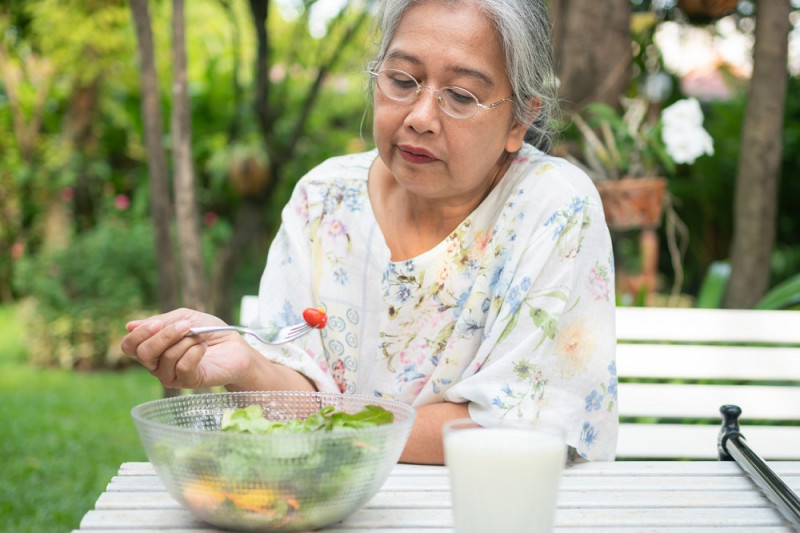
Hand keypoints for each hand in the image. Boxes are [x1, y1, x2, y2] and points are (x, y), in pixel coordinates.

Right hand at [121, 308, 255, 389]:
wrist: (235, 345)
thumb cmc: (209, 331)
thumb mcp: (184, 318)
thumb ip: (160, 322)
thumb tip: (129, 326)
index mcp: (153, 348)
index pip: (129, 346)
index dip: (140, 334)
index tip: (158, 323)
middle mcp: (157, 365)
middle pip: (144, 353)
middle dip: (165, 336)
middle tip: (185, 326)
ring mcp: (172, 376)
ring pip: (166, 358)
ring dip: (187, 341)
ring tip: (200, 337)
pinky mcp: (189, 382)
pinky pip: (183, 366)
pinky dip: (195, 352)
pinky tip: (204, 348)